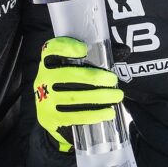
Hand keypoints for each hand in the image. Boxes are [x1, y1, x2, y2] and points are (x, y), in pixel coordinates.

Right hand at [34, 37, 123, 152]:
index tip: (84, 49)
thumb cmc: (66, 87)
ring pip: (74, 97)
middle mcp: (42, 80)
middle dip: (94, 77)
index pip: (50, 50)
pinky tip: (108, 113)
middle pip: (67, 75)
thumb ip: (92, 59)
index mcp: (47, 64)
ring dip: (99, 96)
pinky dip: (94, 114)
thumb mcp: (70, 71)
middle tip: (113, 80)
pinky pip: (75, 116)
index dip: (66, 47)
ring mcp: (44, 101)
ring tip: (117, 96)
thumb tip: (124, 51)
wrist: (50, 116)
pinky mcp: (50, 119)